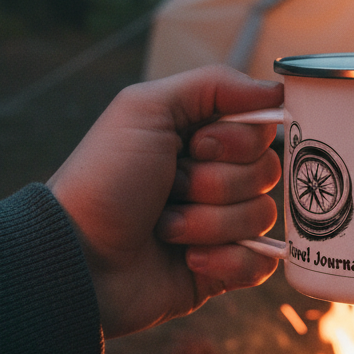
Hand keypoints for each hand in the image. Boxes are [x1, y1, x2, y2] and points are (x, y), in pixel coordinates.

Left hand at [47, 65, 282, 337]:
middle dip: (216, 183)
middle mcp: (216, 177)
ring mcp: (222, 225)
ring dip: (209, 223)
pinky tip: (187, 260)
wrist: (76, 258)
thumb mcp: (145, 108)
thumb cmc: (103, 180)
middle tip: (171, 189)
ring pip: (262, 216)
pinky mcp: (223, 269)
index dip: (237, 140)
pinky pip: (261, 262)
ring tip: (166, 228)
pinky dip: (226, 260)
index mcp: (202, 138)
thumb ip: (213, 85)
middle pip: (267, 171)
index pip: (262, 129)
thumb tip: (276, 89)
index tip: (195, 146)